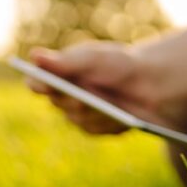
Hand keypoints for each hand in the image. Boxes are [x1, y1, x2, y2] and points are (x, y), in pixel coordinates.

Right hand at [26, 42, 165, 133]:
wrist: (151, 84)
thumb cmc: (120, 65)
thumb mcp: (96, 58)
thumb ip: (68, 61)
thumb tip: (35, 56)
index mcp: (58, 73)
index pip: (38, 82)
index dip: (39, 85)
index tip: (42, 85)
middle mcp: (63, 95)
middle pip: (59, 103)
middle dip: (73, 99)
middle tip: (82, 98)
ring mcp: (78, 114)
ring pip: (79, 119)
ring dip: (95, 111)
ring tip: (112, 105)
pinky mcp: (96, 128)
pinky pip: (97, 130)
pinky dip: (110, 122)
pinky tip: (123, 118)